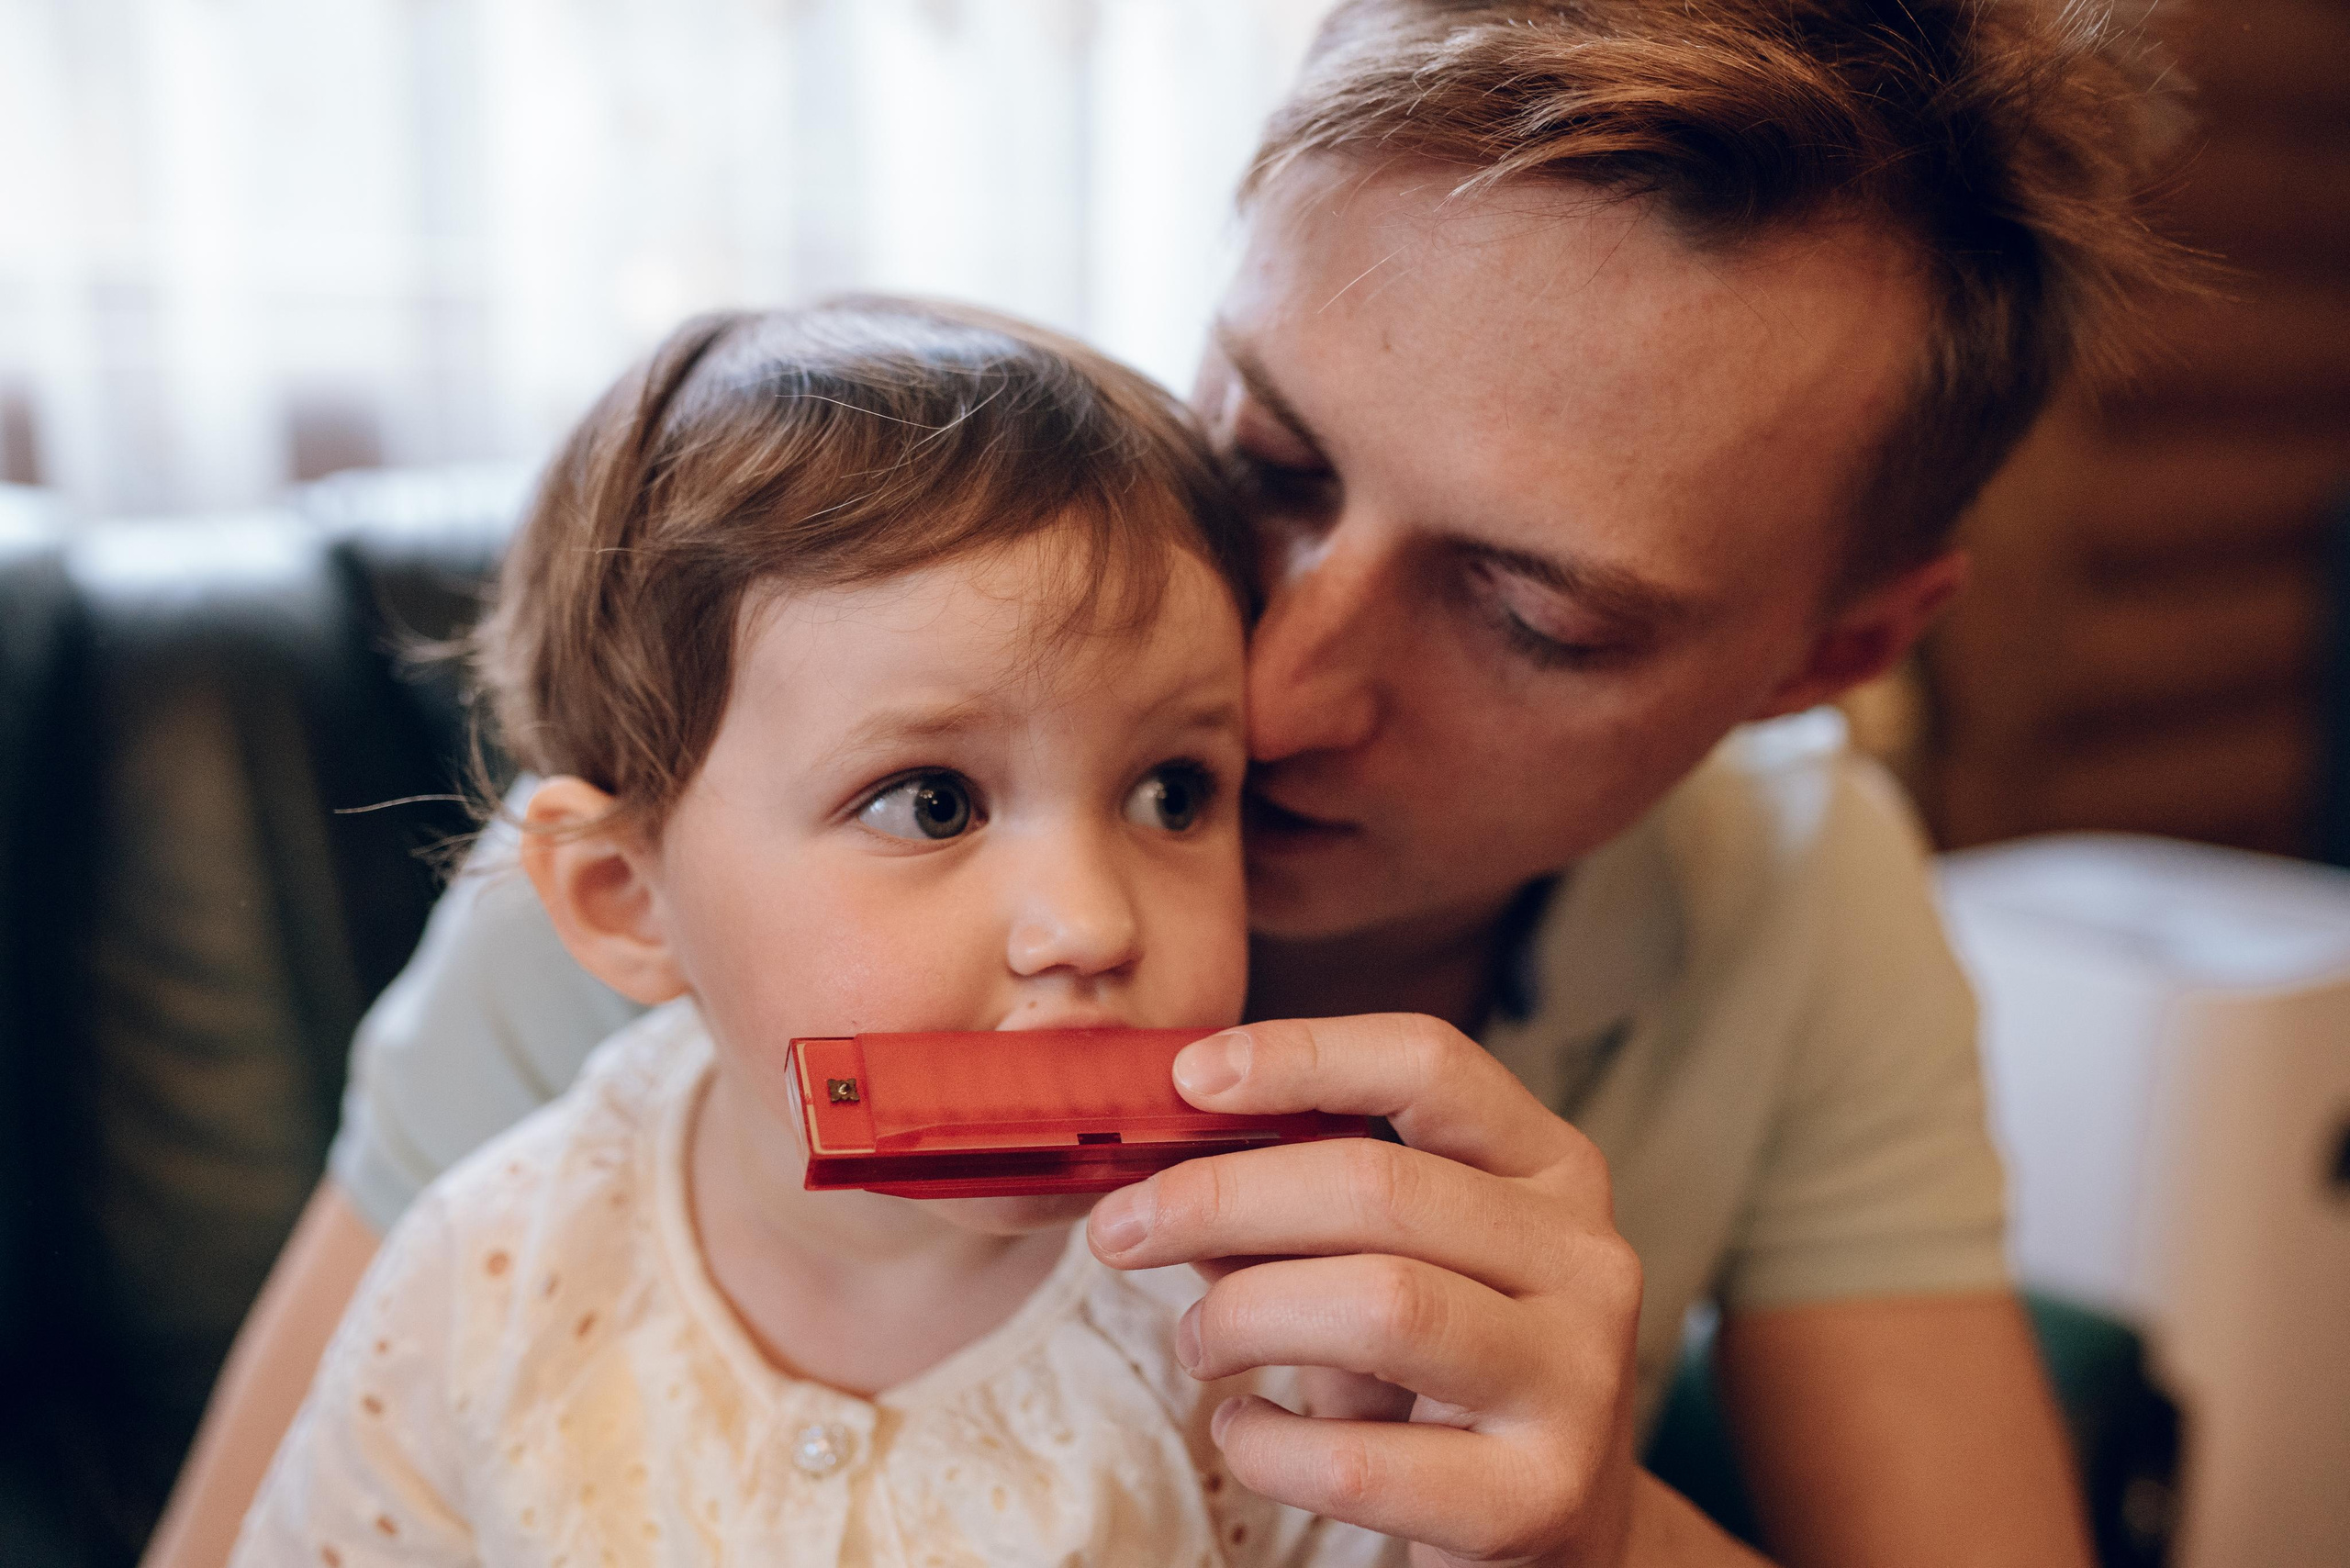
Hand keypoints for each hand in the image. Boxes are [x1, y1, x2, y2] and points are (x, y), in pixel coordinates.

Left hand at [1085, 1014, 1646, 1566]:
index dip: (1303, 1053)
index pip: (1430, 1063)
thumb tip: (1162, 1173)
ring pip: (1382, 1305)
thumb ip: (1296, 1215)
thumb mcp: (1390, 1267)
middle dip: (1219, 1198)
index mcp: (1552, 1169)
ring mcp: (1575, 1380)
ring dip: (1245, 1315)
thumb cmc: (1446, 1378)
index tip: (1189, 1076)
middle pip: (1381, 1187)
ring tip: (1198, 1342)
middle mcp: (1586, 1259)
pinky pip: (1360, 1461)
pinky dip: (1268, 1446)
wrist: (1564, 1532)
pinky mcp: (1538, 1498)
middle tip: (1120, 1230)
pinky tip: (1246, 1433)